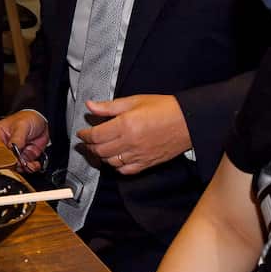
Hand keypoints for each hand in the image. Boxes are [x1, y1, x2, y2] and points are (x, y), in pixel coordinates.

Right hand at [0, 110, 49, 173]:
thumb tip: (11, 148)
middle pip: (4, 161)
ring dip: (24, 167)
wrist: (42, 120)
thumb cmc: (28, 118)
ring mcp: (15, 153)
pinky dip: (31, 167)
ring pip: (16, 166)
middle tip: (21, 162)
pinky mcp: (24, 157)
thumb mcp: (21, 125)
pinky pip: (26, 166)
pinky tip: (34, 164)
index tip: (9, 159)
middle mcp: (5, 146)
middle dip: (14, 164)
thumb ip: (17, 138)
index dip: (1, 157)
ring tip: (30, 164)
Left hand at [75, 94, 190, 175]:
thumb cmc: (163, 108)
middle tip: (88, 140)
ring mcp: (138, 155)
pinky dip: (116, 166)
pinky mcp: (147, 163)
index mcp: (125, 125)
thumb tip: (89, 106)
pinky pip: (125, 170)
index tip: (82, 132)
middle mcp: (130, 142)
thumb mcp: (134, 101)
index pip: (96, 135)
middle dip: (90, 146)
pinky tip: (115, 158)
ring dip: (101, 156)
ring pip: (110, 162)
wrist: (188, 121)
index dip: (85, 135)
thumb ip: (109, 106)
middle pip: (100, 150)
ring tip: (99, 148)